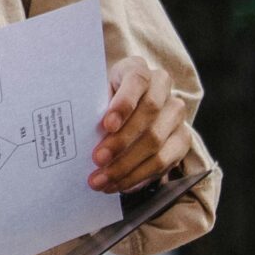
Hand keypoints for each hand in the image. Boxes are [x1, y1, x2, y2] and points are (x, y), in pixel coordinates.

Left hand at [94, 55, 190, 191]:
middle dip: (121, 142)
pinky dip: (140, 176)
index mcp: (138, 70)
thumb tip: (71, 132)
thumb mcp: (93, 96)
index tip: (105, 125)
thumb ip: (89, 107)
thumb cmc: (100, 101)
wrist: (123, 108)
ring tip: (102, 181)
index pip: (136, 81)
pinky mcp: (182, 138)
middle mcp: (162, 88)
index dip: (123, 103)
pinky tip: (119, 185)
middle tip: (97, 160)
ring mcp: (175, 113)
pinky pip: (165, 161)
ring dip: (127, 166)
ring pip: (157, 142)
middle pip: (149, 115)